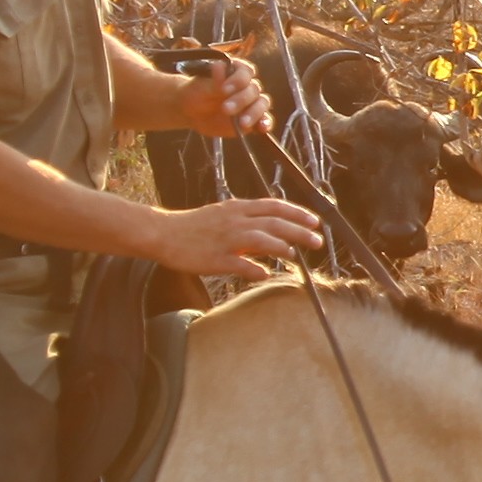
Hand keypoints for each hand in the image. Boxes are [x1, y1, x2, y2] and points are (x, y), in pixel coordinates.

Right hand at [152, 194, 324, 282]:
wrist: (163, 233)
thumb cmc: (195, 226)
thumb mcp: (224, 215)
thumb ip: (249, 222)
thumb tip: (274, 234)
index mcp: (238, 208)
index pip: (275, 207)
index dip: (297, 213)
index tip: (315, 221)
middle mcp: (235, 220)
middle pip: (274, 223)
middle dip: (299, 231)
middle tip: (318, 241)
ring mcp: (226, 239)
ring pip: (261, 240)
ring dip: (282, 247)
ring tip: (297, 255)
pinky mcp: (215, 258)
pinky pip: (239, 264)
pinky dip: (254, 269)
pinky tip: (265, 274)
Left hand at [185, 60, 272, 144]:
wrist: (192, 112)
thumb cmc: (196, 92)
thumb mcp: (201, 86)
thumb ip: (214, 79)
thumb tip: (220, 65)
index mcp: (236, 72)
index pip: (246, 72)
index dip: (238, 80)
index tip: (224, 89)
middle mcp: (247, 85)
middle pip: (253, 90)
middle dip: (241, 100)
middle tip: (225, 109)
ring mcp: (251, 102)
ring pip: (262, 103)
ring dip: (254, 113)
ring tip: (242, 123)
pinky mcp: (253, 118)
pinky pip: (265, 119)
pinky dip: (266, 123)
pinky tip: (262, 128)